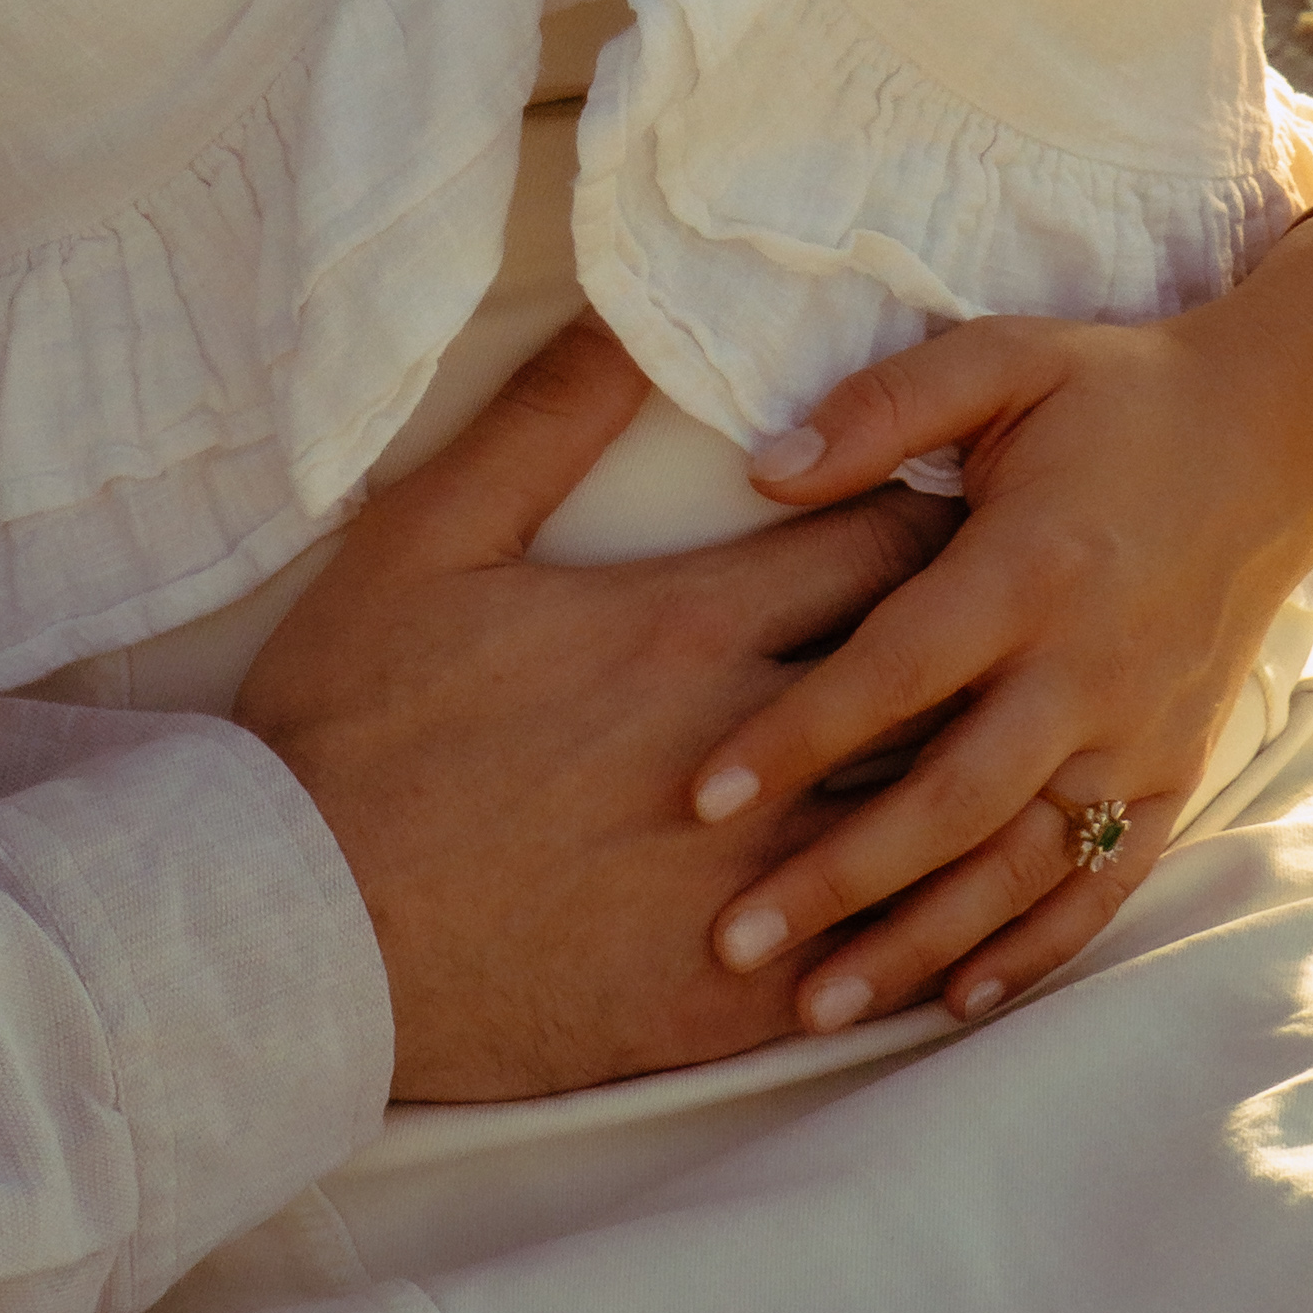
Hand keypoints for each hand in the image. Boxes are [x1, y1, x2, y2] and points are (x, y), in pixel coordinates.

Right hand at [235, 317, 956, 1102]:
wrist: (296, 927)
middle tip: (1016, 622)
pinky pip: (875, 962)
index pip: (885, 550)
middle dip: (981, 644)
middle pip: (935, 683)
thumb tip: (627, 314)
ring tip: (1015, 761)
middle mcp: (747, 753)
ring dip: (976, 790)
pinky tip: (954, 914)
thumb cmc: (350, 723)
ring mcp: (746, 885)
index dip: (937, 520)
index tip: (964, 505)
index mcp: (687, 630)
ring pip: (927, 831)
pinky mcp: (725, 999)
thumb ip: (544, 423)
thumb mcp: (424, 541)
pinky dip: (928, 932)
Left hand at [684, 208, 1312, 1038]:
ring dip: (920, 941)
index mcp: (1032, 565)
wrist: (1271, 436)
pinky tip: (953, 1000)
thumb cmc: (1108, 395)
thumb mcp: (999, 359)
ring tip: (814, 1011)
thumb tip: (761, 471)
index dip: (798, 735)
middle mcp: (1089, 666)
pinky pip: (1105, 883)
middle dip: (839, 879)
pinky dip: (1034, 949)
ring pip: (1021, 865)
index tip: (701, 796)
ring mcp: (1139, 733)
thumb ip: (880, 409)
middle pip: (952, 798)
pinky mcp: (1174, 772)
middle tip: (733, 940)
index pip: (897, 668)